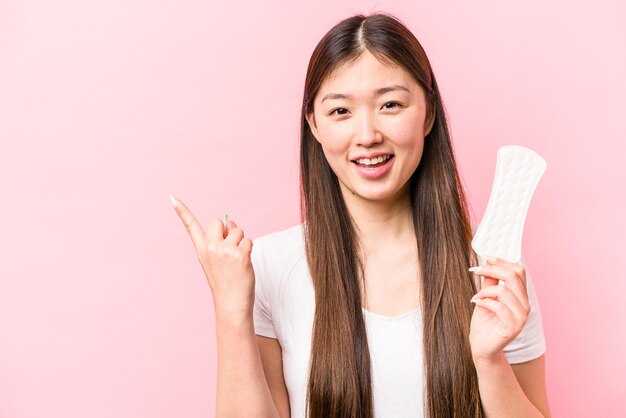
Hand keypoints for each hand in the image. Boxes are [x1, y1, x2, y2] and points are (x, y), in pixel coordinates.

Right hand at [170, 195, 254, 318]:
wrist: (231, 304)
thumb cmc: (226, 283)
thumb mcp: (217, 260)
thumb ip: (221, 240)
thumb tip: (230, 220)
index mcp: (201, 250)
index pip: (190, 226)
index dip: (181, 211)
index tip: (172, 197)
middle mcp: (210, 248)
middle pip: (218, 221)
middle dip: (226, 230)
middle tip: (229, 250)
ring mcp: (225, 251)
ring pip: (237, 231)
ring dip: (241, 242)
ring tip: (237, 262)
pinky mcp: (240, 255)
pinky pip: (248, 241)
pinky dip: (249, 250)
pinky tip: (244, 265)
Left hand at [469, 257, 530, 364]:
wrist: (481, 347)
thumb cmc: (484, 323)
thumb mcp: (486, 297)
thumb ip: (490, 282)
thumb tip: (489, 262)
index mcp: (521, 297)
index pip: (519, 271)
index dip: (502, 261)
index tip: (486, 258)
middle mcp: (525, 306)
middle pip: (514, 276)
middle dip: (492, 269)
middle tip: (476, 271)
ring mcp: (521, 318)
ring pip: (504, 291)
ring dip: (485, 290)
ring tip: (477, 296)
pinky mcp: (512, 328)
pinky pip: (499, 306)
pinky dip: (485, 302)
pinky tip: (477, 304)